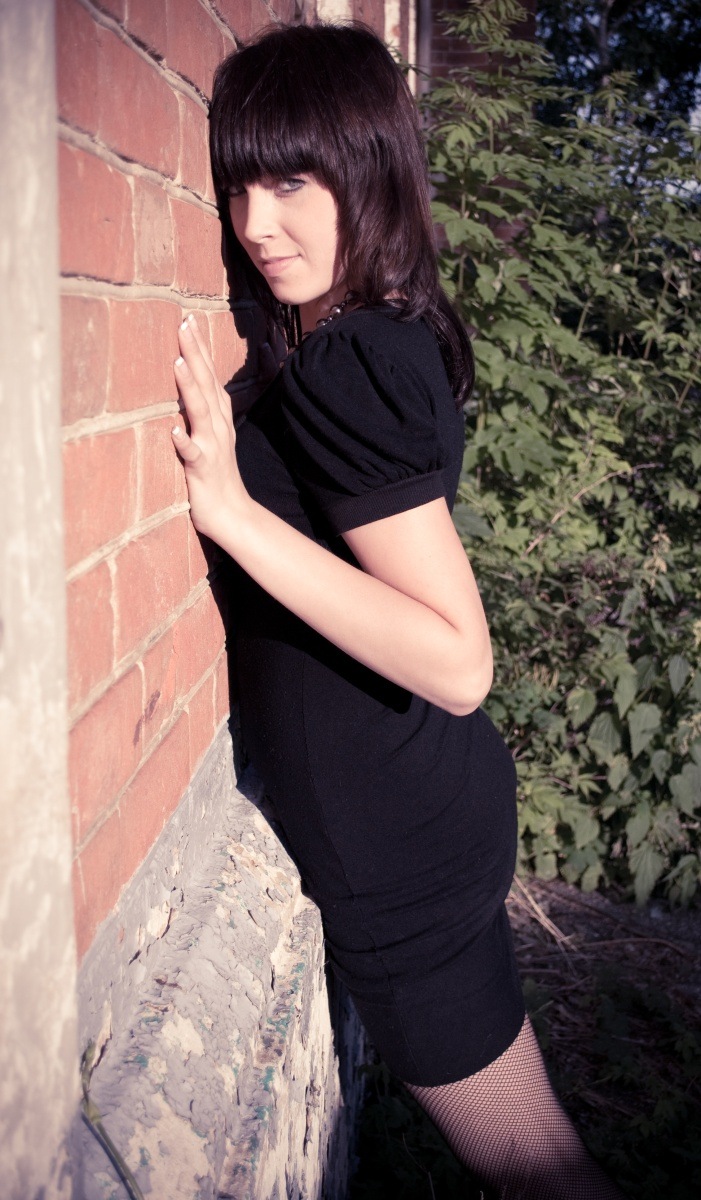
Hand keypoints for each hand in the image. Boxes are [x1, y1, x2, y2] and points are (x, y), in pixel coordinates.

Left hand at [171, 315, 247, 542]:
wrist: (233, 514)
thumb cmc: (216, 475)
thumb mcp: (211, 435)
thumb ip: (201, 409)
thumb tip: (188, 382)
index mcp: (218, 417)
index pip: (209, 375)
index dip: (200, 349)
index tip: (189, 319)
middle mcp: (217, 426)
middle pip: (206, 384)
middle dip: (195, 354)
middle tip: (184, 325)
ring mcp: (211, 446)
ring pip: (201, 412)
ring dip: (190, 388)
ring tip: (177, 363)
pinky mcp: (202, 470)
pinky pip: (192, 454)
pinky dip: (184, 441)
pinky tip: (173, 430)